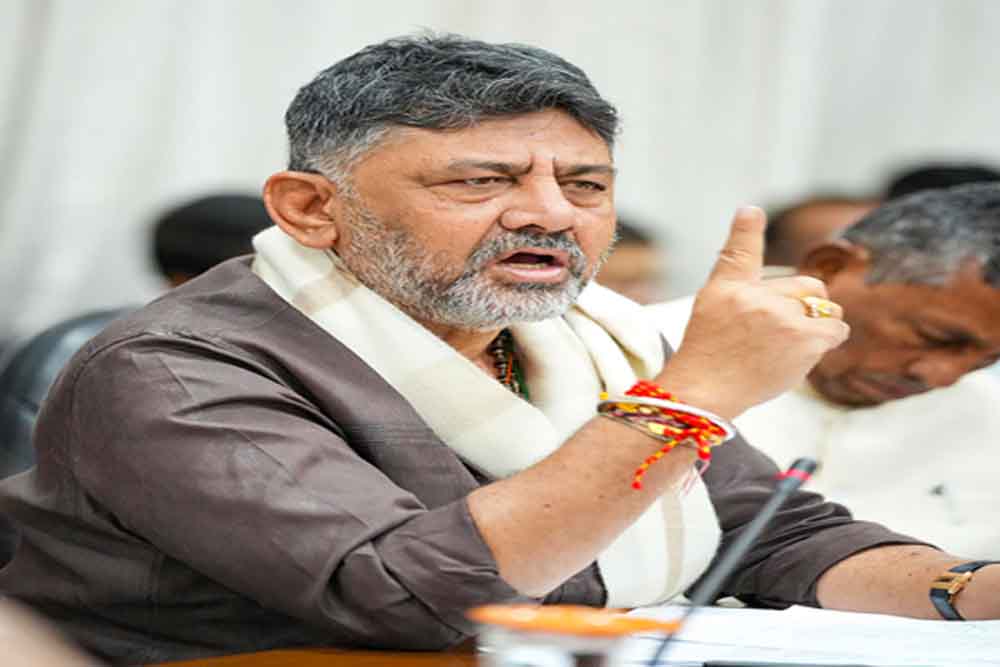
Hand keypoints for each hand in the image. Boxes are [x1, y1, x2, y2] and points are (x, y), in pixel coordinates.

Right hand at [658, 206, 848, 418]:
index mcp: (729, 286)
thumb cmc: (710, 350)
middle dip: (804, 305)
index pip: (741, 251)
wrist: (706, 392)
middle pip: (808, 286)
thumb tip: (750, 213)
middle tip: (777, 328)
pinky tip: (797, 354)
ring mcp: (781, 319)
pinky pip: (835, 330)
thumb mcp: (711, 303)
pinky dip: (826, 340)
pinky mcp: (804, 342)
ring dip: (818, 324)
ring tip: (788, 344)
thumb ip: (736, 268)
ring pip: (826, 309)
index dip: (747, 227)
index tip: (750, 211)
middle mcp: (755, 298)